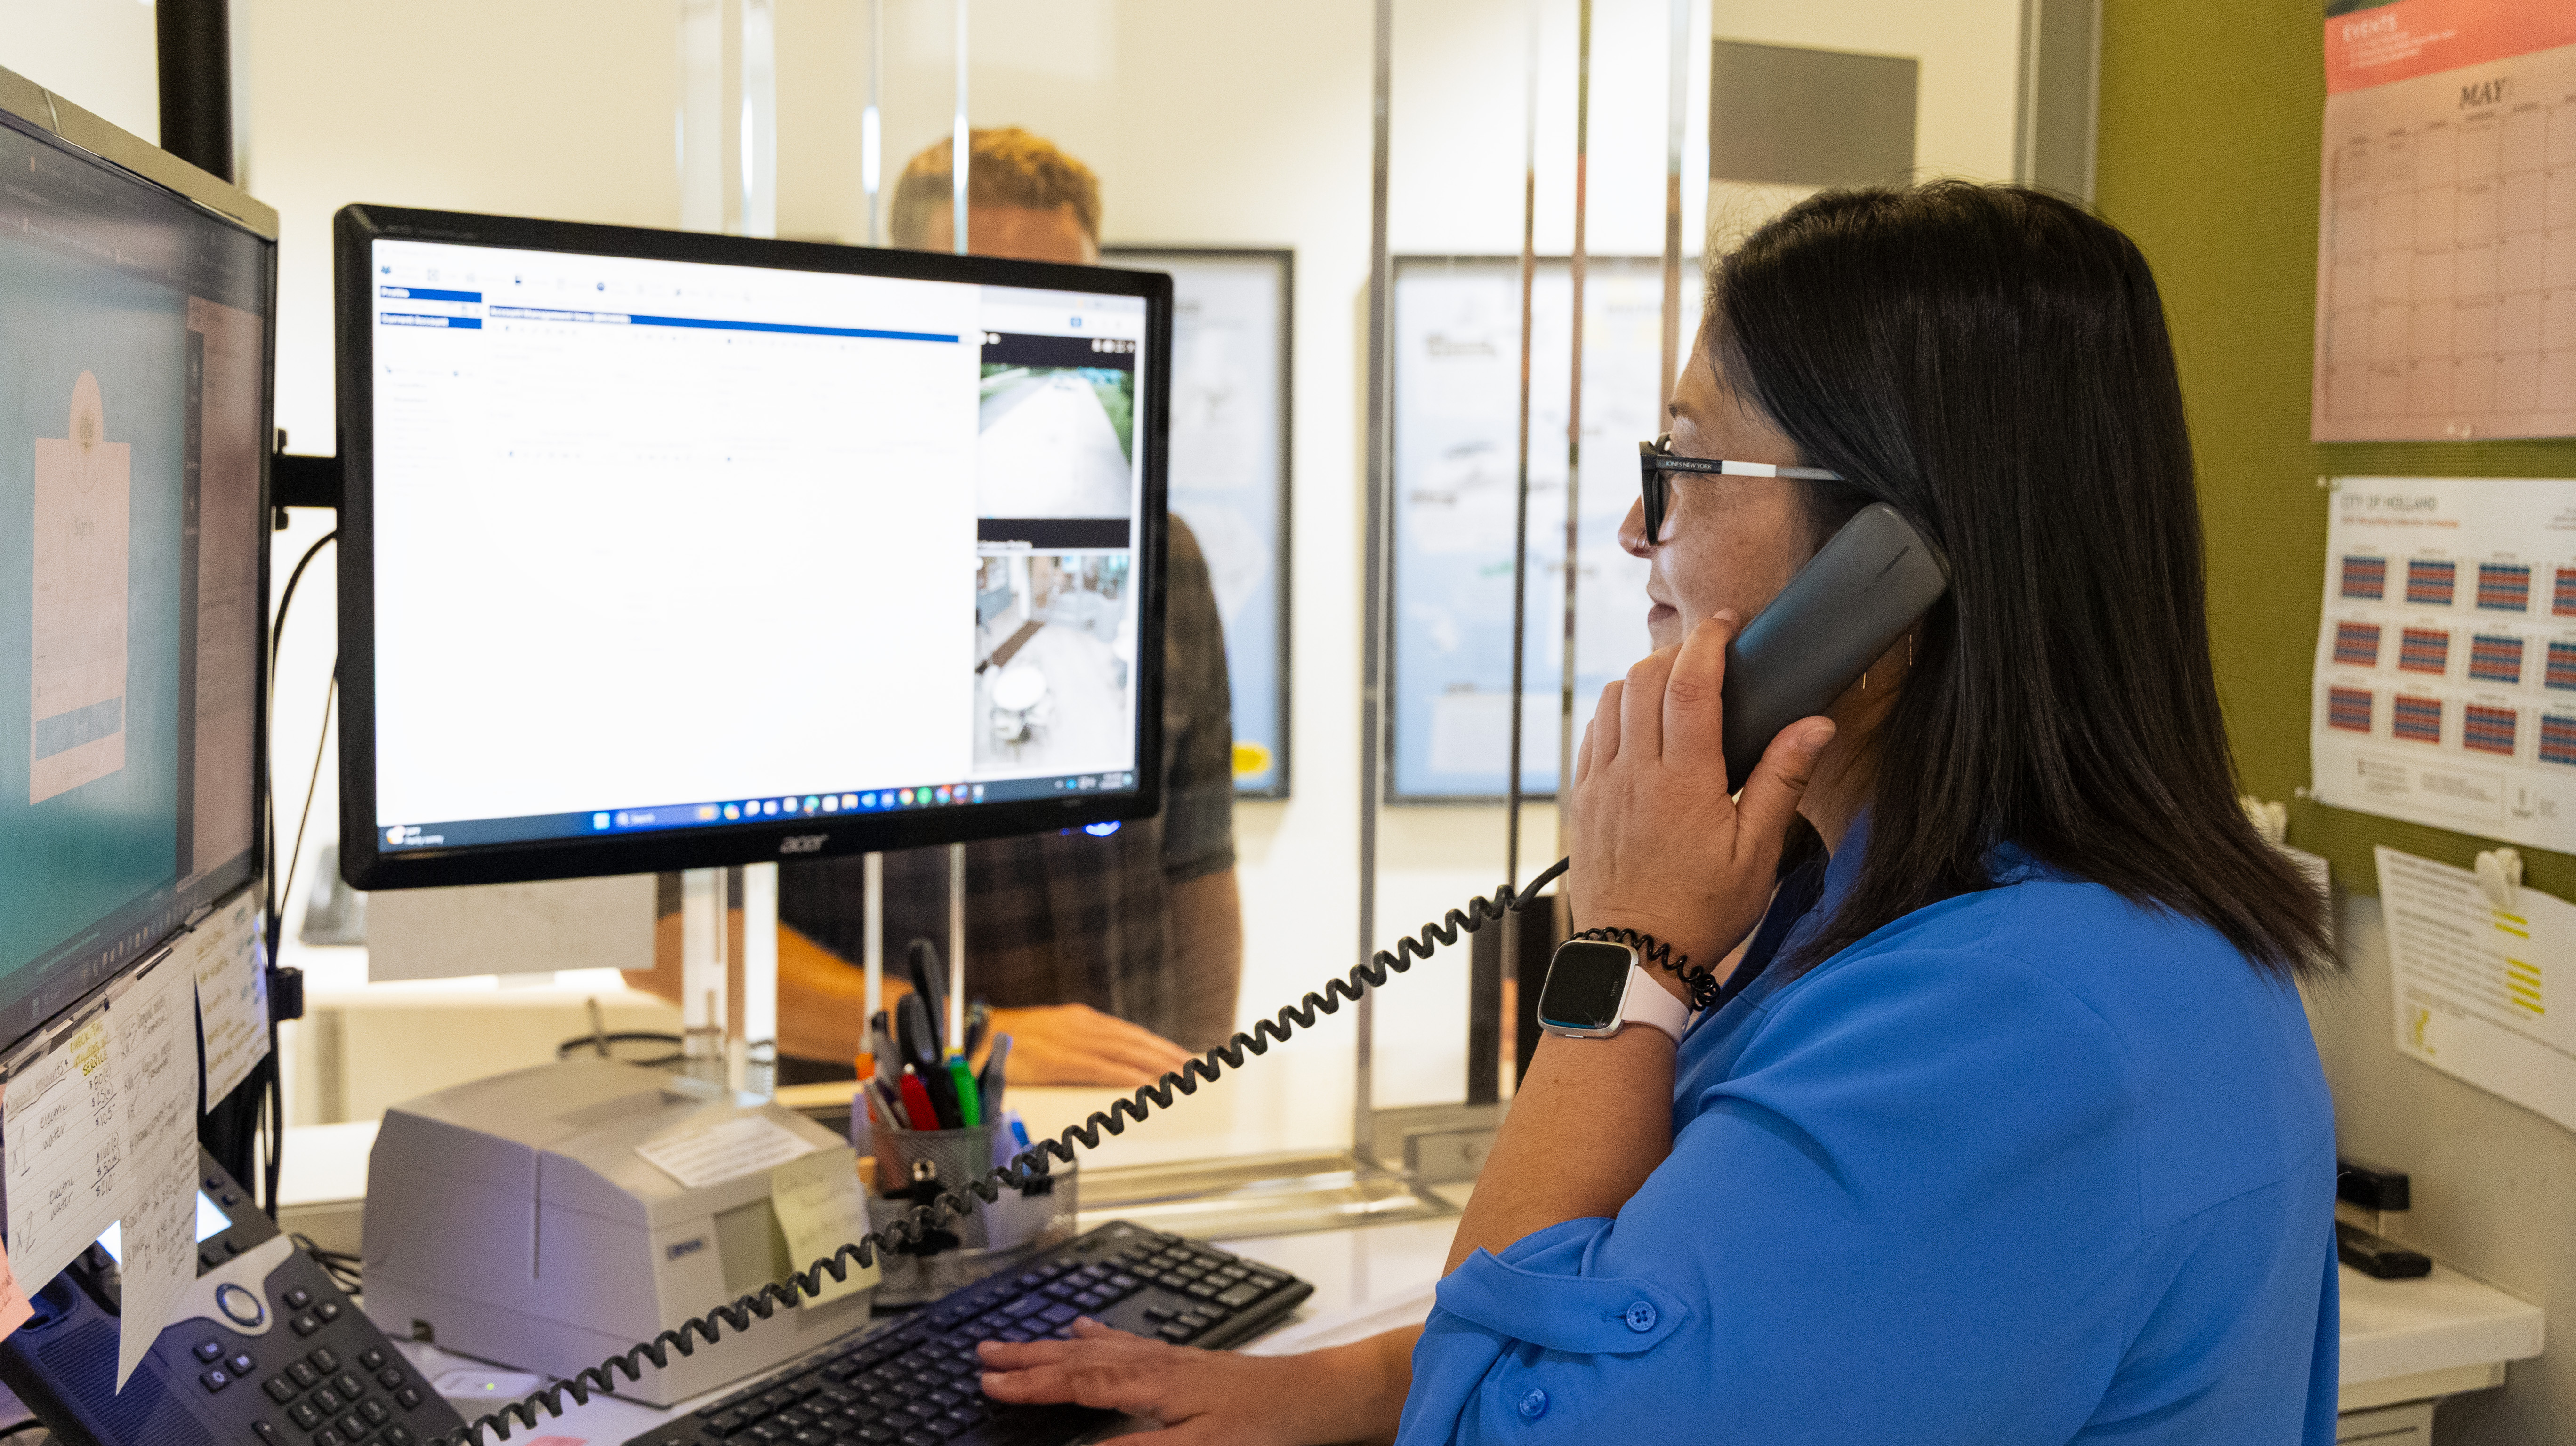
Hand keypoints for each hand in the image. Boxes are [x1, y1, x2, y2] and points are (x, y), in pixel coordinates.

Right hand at [978, 1319, 1409, 1445]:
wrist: (1325, 1397)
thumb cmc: (1271, 1425)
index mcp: (1153, 1383)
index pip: (1077, 1381)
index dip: (1030, 1383)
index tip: (987, 1381)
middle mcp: (1157, 1364)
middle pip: (1080, 1357)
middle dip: (1030, 1357)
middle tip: (985, 1353)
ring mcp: (1173, 1360)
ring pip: (1100, 1349)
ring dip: (1056, 1347)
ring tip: (1023, 1343)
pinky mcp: (1190, 1364)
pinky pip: (1128, 1345)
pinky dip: (1099, 1339)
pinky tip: (1091, 1332)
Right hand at [987, 1003, 1195, 1086]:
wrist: (973, 1037)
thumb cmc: (1012, 1043)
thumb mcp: (1053, 1038)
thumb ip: (1080, 1050)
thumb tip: (1111, 1067)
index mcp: (1080, 1021)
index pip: (1130, 1034)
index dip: (1160, 1045)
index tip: (1185, 1056)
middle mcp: (1079, 1026)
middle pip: (1134, 1041)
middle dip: (1167, 1054)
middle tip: (1195, 1068)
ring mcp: (1068, 1041)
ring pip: (1123, 1052)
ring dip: (1155, 1064)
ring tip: (1180, 1076)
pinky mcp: (1055, 1059)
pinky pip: (1097, 1068)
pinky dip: (1124, 1075)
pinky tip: (1143, 1083)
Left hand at [1564, 612, 1834, 985]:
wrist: (1635, 957)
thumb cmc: (1702, 911)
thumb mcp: (1758, 852)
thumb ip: (1783, 780)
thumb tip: (1816, 725)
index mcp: (1684, 780)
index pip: (1690, 683)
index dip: (1707, 640)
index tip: (1726, 623)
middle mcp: (1634, 772)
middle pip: (1646, 678)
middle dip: (1678, 652)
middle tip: (1709, 655)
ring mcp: (1601, 783)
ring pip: (1613, 699)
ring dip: (1644, 680)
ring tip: (1676, 689)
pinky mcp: (1582, 798)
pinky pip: (1593, 733)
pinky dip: (1616, 713)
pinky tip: (1640, 726)